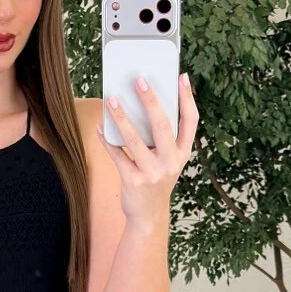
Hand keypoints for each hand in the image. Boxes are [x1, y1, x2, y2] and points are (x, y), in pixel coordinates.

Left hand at [98, 72, 199, 222]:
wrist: (148, 215)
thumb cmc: (156, 178)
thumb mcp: (167, 159)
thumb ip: (161, 137)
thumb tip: (143, 105)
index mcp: (183, 153)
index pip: (191, 121)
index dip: (187, 99)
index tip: (182, 77)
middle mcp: (171, 162)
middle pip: (162, 126)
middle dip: (151, 102)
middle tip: (140, 82)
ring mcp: (153, 173)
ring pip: (135, 140)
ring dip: (121, 117)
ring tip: (111, 99)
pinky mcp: (134, 181)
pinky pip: (117, 155)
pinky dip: (107, 140)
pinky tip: (100, 127)